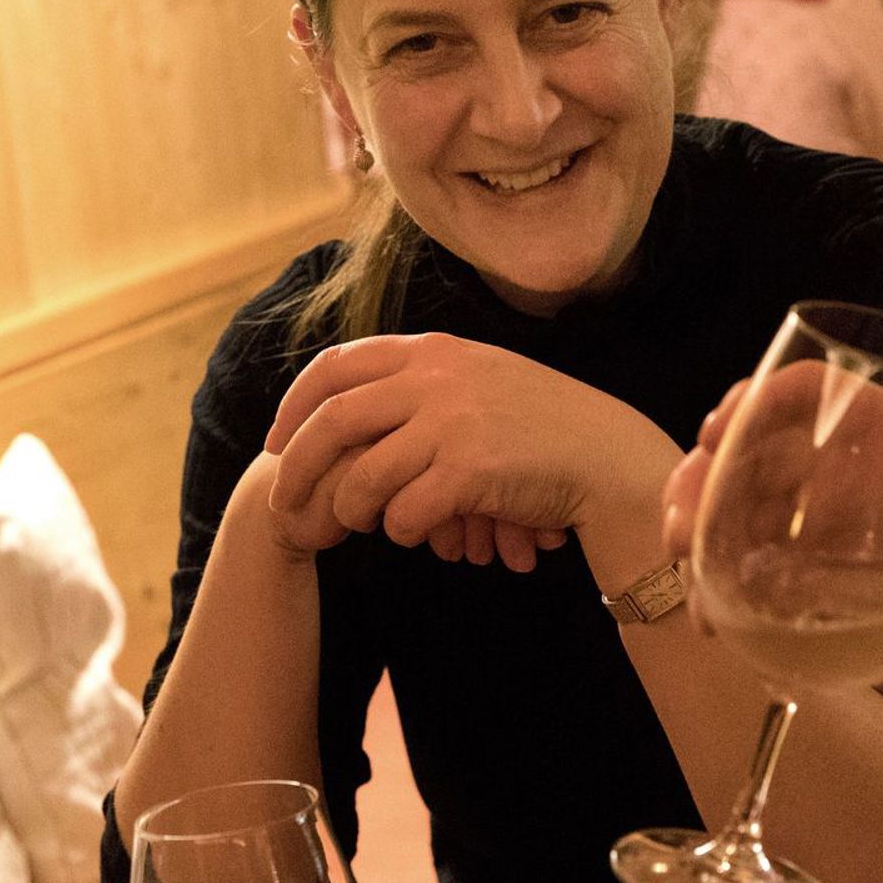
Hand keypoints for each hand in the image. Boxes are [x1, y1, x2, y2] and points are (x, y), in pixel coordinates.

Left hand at [264, 333, 680, 571]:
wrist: (604, 455)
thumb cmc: (540, 424)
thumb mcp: (478, 376)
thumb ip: (422, 377)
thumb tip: (346, 402)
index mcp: (432, 350)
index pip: (335, 367)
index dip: (294, 406)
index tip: (279, 441)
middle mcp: (436, 377)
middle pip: (332, 421)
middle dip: (297, 468)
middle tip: (286, 502)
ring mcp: (453, 422)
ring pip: (362, 476)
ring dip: (350, 509)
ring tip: (359, 523)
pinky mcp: (470, 470)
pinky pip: (404, 512)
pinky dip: (399, 530)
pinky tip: (415, 533)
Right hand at [665, 369, 882, 734]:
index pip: (816, 393)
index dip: (764, 398)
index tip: (720, 427)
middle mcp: (846, 477)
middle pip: (752, 447)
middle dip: (702, 473)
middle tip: (683, 525)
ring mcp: (818, 532)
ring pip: (729, 506)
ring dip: (692, 526)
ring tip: (683, 565)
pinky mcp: (804, 586)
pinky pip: (739, 572)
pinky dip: (710, 587)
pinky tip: (708, 619)